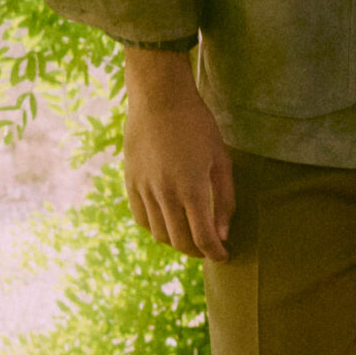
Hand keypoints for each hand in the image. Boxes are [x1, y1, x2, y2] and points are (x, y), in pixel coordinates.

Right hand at [121, 48, 234, 260]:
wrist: (159, 98)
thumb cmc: (198, 126)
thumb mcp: (221, 160)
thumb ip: (224, 200)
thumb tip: (222, 233)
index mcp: (192, 188)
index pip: (203, 237)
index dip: (215, 253)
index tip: (224, 256)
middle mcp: (166, 194)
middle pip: (180, 241)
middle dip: (198, 251)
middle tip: (209, 248)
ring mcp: (144, 189)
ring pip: (159, 234)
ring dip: (177, 241)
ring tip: (190, 235)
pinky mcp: (130, 183)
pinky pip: (141, 219)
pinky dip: (156, 227)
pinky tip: (168, 221)